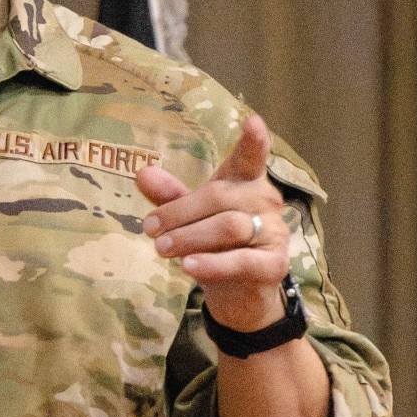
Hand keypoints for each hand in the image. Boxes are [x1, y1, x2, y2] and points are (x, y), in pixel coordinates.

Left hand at [137, 114, 289, 332]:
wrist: (240, 295)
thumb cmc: (216, 245)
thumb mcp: (190, 218)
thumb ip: (171, 196)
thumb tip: (142, 173)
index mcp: (246, 182)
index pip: (250, 159)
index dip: (253, 142)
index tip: (252, 122)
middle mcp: (265, 202)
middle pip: (220, 197)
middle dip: (179, 213)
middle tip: (150, 229)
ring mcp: (274, 233)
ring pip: (228, 227)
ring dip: (189, 237)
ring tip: (161, 248)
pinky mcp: (274, 265)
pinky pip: (242, 261)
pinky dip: (212, 263)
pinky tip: (189, 266)